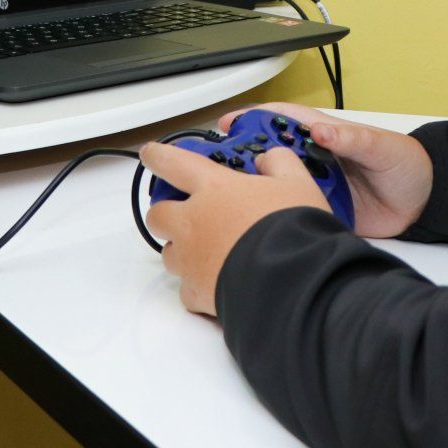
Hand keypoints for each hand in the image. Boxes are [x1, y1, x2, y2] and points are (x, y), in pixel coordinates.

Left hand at [141, 140, 330, 315]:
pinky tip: (217, 283)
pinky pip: (186, 289)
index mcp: (214, 189)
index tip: (150, 155)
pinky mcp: (196, 293)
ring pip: (168, 254)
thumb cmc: (292, 228)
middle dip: (166, 213)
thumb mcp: (298, 184)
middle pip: (158, 215)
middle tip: (187, 215)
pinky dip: (198, 286)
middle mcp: (193, 222)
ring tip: (208, 252)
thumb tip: (268, 158)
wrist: (293, 281)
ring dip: (182, 250)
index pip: (174, 164)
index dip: (158, 156)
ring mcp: (191, 260)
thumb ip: (280, 164)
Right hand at [218, 103, 432, 238]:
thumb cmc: (405, 164)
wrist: (424, 204)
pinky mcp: (321, 212)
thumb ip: (352, 138)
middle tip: (221, 167)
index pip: (281, 121)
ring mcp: (315, 188)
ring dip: (257, 190)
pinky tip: (261, 223)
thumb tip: (321, 130)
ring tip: (234, 197)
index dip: (253, 119)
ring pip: (277, 186)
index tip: (229, 125)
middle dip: (244, 158)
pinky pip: (294, 213)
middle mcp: (314, 161)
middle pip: (270, 155)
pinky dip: (278, 217)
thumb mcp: (381, 146)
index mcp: (324, 135)